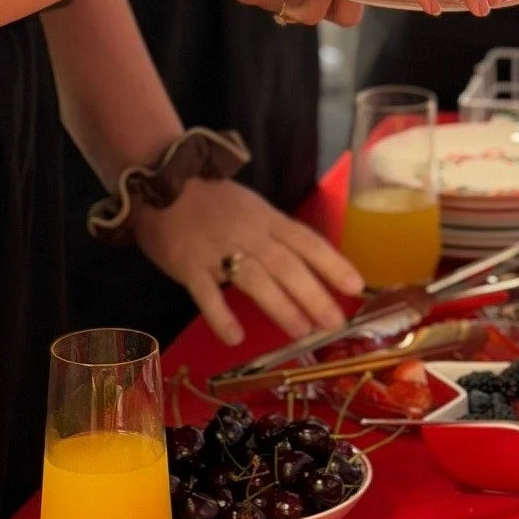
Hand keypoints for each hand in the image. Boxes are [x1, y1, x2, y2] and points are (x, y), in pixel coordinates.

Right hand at [131, 176, 362, 346]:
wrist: (162, 181)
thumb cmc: (212, 201)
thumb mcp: (253, 208)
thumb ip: (276, 235)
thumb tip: (309, 265)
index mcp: (267, 219)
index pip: (307, 242)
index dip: (332, 263)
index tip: (356, 287)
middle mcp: (249, 233)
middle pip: (287, 265)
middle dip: (314, 294)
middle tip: (334, 322)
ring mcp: (218, 249)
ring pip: (255, 278)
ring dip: (280, 306)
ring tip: (301, 331)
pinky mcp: (188, 265)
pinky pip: (206, 293)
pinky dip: (221, 315)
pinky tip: (235, 338)